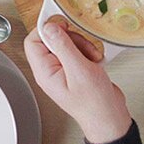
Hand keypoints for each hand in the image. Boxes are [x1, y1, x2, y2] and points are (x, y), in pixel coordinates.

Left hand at [25, 18, 131, 143]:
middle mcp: (51, 70)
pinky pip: (78, 52)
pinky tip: (96, 62)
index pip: (33, 41)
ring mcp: (64, 70)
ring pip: (68, 44)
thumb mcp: (79, 69)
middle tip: (83, 47)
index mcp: (45, 72)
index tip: (63, 25)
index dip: (47, 30)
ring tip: (93, 58)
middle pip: (53, 40)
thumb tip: (49, 28)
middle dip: (71, 39)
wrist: (109, 117)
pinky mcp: (75, 70)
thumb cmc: (94, 102)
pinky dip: (88, 52)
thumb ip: (63, 46)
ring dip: (83, 46)